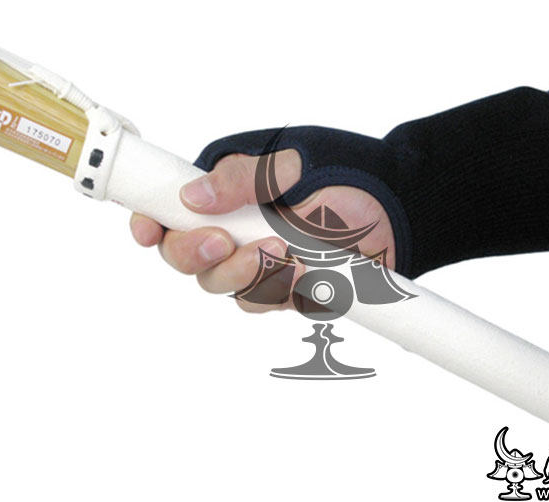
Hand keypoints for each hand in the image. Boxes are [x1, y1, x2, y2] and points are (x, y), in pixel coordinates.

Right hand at [129, 149, 394, 311]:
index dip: (151, 224)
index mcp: (224, 192)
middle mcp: (233, 228)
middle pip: (186, 258)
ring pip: (222, 286)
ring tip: (284, 252)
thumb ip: (243, 176)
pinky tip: (306, 271)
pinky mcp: (284, 287)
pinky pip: (264, 301)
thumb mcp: (293, 160)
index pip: (169, 212)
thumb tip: (192, 195)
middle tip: (224, 241)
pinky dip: (280, 289)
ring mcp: (257, 260)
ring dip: (246, 273)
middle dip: (198, 254)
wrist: (399, 207)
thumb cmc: (346, 172)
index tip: (148, 231)